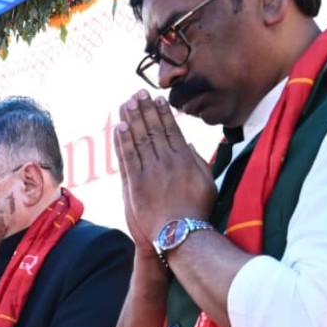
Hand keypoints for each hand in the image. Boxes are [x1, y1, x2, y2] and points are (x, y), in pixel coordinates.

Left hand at [114, 90, 217, 249]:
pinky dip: (123, 142)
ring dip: (132, 120)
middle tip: (137, 93)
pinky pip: (128, 158)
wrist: (182, 233)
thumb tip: (189, 144)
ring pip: (140, 140)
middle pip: (154, 130)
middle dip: (145, 110)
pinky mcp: (136, 184)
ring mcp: (151, 171)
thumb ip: (198, 160)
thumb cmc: (197, 210)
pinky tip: (119, 128)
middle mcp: (167, 161)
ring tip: (126, 104)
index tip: (157, 99)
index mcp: (185, 158)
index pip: (172, 130)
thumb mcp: (207, 182)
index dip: (163, 113)